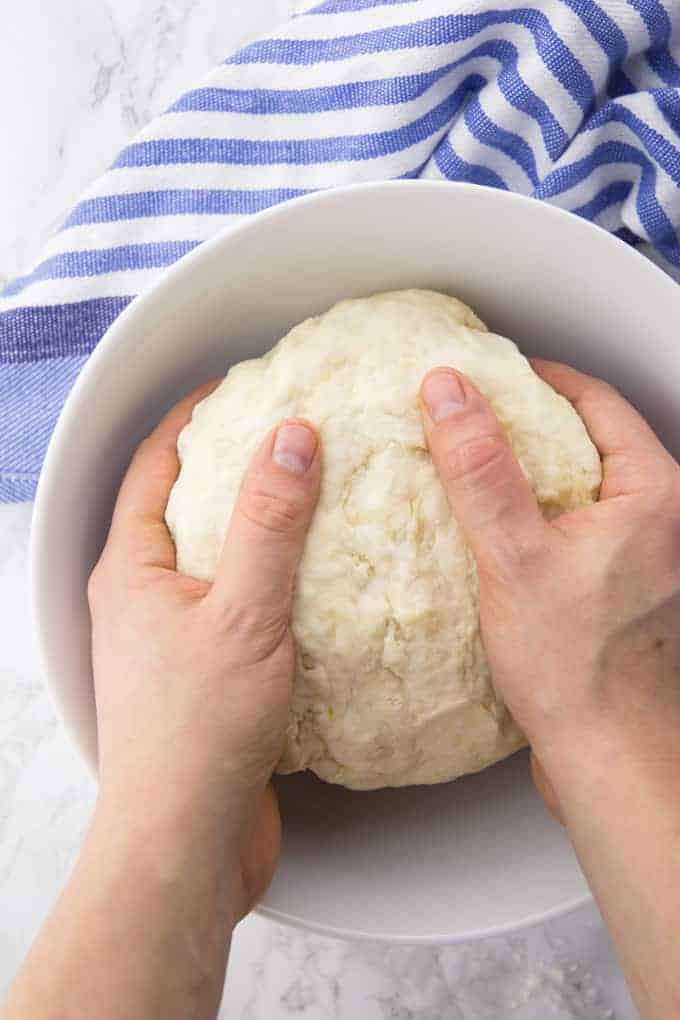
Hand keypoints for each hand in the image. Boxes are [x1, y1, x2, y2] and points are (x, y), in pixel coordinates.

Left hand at [88, 385, 320, 918]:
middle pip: (181, 506)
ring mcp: (168, 640)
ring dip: (253, 528)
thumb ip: (268, 524)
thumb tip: (291, 437)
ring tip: (310, 501)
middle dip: (227, 466)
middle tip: (285, 435)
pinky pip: (234, 607)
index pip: (153, 465)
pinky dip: (268, 583)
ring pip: (212, 560)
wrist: (186, 842)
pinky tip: (316, 586)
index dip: (193, 416)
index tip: (240, 385)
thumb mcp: (243, 613)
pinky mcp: (200, 677)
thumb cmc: (199, 732)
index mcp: (132, 571)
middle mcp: (141, 600)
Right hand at [420, 361, 679, 1018]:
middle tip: (474, 419)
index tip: (489, 375)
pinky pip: (583, 528)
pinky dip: (542, 517)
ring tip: (475, 471)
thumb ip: (481, 469)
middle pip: (593, 441)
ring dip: (534, 474)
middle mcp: (664, 519)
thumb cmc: (576, 668)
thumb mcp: (515, 556)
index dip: (538, 379)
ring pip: (586, 487)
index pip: (596, 401)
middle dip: (531, 426)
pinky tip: (498, 533)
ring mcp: (650, 555)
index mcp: (655, 494)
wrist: (608, 755)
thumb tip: (450, 392)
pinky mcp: (628, 587)